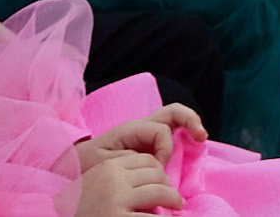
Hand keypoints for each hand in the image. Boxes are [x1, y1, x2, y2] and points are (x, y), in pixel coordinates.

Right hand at [74, 147, 181, 214]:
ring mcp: (117, 200)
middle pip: (156, 174)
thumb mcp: (95, 183)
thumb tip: (153, 176)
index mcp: (107, 167)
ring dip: (172, 199)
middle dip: (167, 184)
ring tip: (176, 205)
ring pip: (160, 192)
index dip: (158, 171)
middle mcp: (113, 180)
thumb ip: (117, 176)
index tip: (162, 182)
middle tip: (172, 196)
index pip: (146, 160)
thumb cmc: (80, 207)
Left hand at [84, 103, 205, 164]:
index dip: (164, 150)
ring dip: (191, 124)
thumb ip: (131, 159)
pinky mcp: (149, 142)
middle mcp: (143, 126)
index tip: (156, 169)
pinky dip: (185, 134)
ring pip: (176, 118)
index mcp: (132, 128)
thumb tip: (155, 165)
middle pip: (173, 111)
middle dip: (190, 120)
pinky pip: (172, 130)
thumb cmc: (89, 162)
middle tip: (201, 137)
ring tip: (201, 138)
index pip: (160, 131)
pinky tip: (191, 145)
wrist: (78, 162)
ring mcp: (147, 132)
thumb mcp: (107, 162)